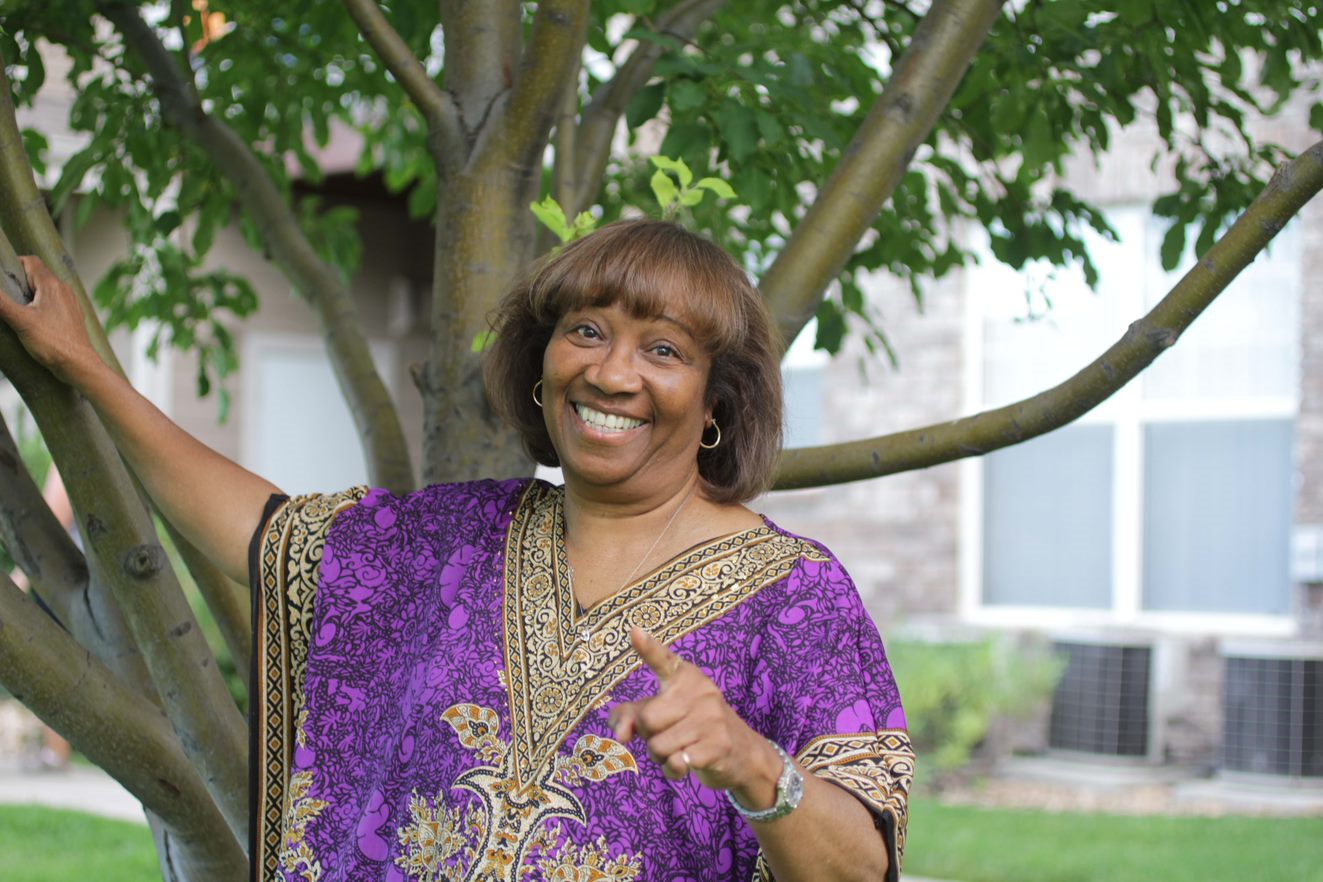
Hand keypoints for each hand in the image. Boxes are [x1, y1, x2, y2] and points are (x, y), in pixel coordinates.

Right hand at [0, 257, 97, 382]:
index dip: (13, 264)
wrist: (79, 365)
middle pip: (37, 275)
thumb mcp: (20, 321)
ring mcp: (69, 303)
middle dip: (18, 282)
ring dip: (28, 295)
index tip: (2, 277)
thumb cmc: (53, 343)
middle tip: (5, 295)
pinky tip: (31, 321)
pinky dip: (39, 306)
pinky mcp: (71, 316)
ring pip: (44, 290)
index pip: (30, 262)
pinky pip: (52, 303)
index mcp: (52, 285)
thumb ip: (1, 303)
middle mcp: (63, 290)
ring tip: (16, 310)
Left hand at [609, 627, 780, 807]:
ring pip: (657, 746)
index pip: (663, 660)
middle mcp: (700, 691)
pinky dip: (673, 770)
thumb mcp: (662, 714)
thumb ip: (631, 716)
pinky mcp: (718, 745)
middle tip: (669, 734)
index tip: (633, 631)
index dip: (647, 647)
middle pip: (646, 720)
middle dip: (649, 736)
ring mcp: (711, 717)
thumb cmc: (692, 727)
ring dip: (660, 756)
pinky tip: (687, 762)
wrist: (743, 753)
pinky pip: (675, 763)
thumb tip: (620, 735)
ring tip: (679, 749)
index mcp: (685, 676)